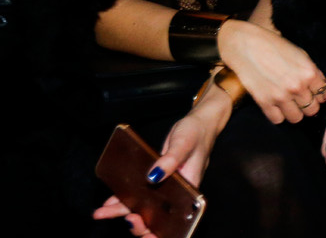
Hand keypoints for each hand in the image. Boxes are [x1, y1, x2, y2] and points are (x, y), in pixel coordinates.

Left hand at [93, 90, 230, 234]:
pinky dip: (122, 201)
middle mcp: (176, 197)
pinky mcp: (156, 183)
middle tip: (127, 219)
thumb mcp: (183, 144)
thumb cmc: (196, 134)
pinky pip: (138, 196)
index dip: (161, 232)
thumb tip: (153, 176)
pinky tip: (109, 202)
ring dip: (122, 213)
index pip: (177, 222)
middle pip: (157, 220)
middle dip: (139, 225)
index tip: (146, 231)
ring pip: (143, 209)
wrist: (197, 124)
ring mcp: (165, 191)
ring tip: (101, 213)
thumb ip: (171, 160)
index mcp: (189, 193)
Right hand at [218, 19, 325, 123]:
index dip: (319, 95)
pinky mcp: (264, 102)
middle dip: (309, 105)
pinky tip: (276, 106)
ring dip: (294, 113)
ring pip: (296, 118)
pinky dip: (278, 115)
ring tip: (289, 104)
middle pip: (312, 110)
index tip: (313, 94)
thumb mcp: (301, 55)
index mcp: (309, 72)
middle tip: (301, 100)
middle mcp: (297, 87)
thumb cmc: (275, 46)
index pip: (323, 95)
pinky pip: (278, 120)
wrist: (246, 45)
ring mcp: (280, 96)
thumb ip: (317, 74)